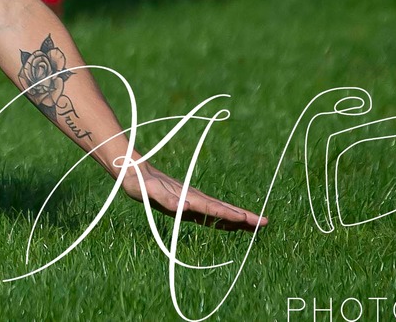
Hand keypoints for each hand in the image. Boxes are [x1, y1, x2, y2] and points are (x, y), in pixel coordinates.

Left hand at [121, 166, 267, 232]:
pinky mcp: (184, 203)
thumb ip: (165, 199)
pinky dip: (222, 219)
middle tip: (265, 223)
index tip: (246, 219)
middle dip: (243, 217)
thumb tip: (185, 207)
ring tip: (255, 224)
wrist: (130, 171)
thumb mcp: (148, 191)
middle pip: (221, 209)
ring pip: (218, 210)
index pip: (212, 208)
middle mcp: (192, 199)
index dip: (229, 215)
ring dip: (236, 218)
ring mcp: (190, 200)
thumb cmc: (137, 181)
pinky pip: (207, 213)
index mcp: (186, 198)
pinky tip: (231, 224)